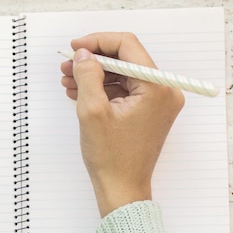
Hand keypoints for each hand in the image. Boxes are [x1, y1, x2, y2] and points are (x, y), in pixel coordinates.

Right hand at [60, 33, 184, 216]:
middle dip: (93, 60)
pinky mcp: (149, 112)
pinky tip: (80, 92)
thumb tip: (83, 54)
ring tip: (69, 80)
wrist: (122, 189)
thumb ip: (87, 75)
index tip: (75, 47)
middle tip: (68, 65)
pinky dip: (103, 89)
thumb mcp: (92, 111)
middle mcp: (164, 91)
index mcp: (156, 88)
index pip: (127, 46)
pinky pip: (125, 90)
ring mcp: (158, 102)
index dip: (97, 42)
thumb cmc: (112, 158)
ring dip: (95, 75)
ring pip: (123, 75)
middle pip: (125, 59)